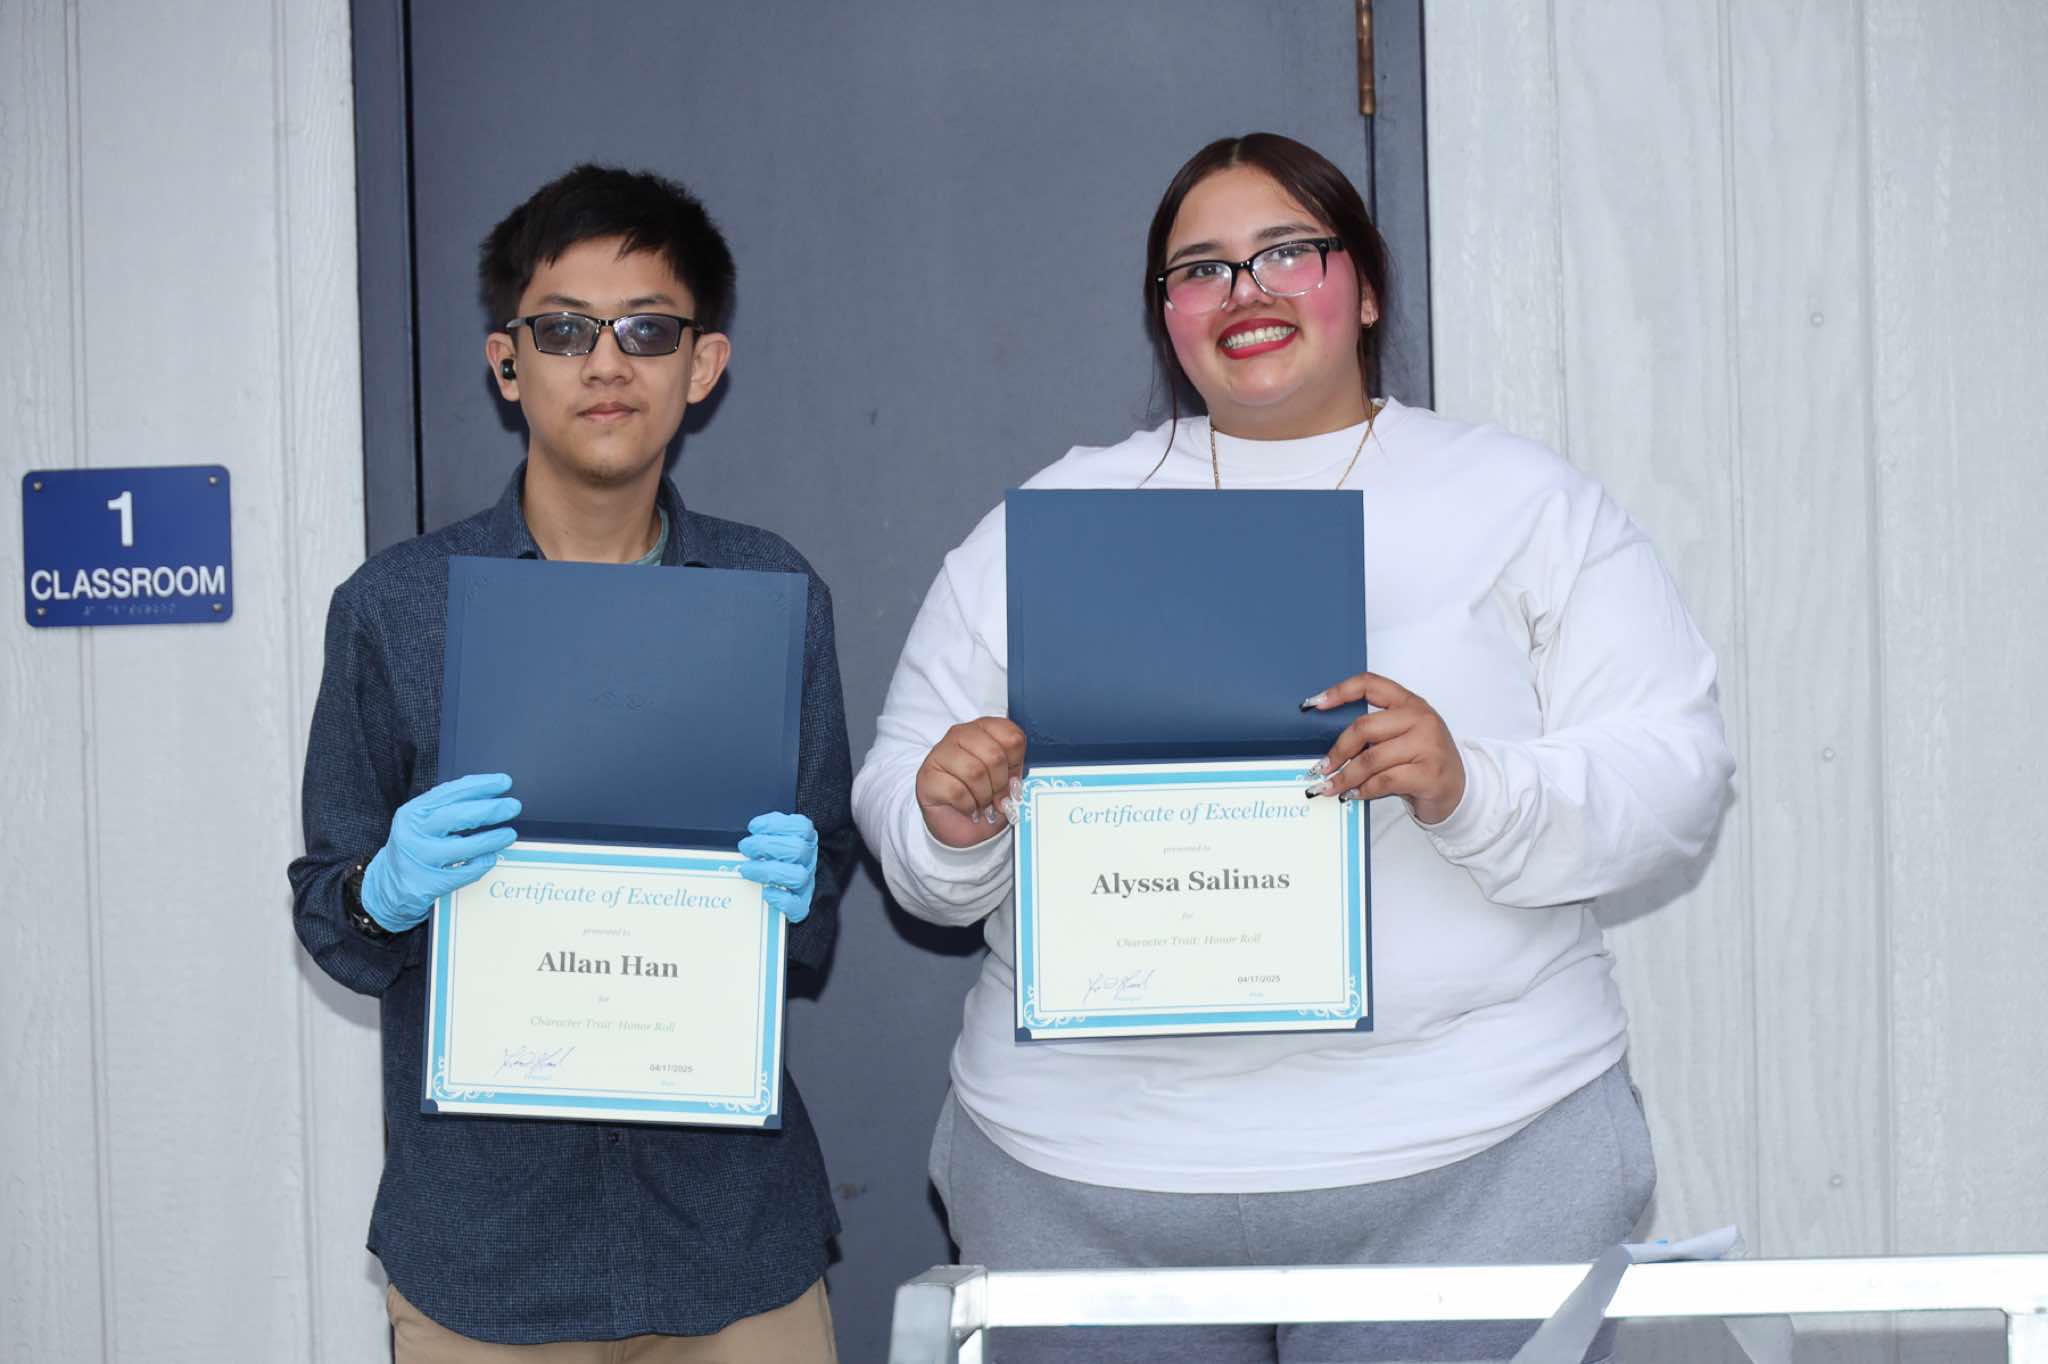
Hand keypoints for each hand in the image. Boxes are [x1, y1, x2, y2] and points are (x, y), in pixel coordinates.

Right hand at [359, 772, 520, 932]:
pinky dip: (482, 863)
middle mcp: (414, 833)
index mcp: (413, 812)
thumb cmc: (414, 846)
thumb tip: (488, 793)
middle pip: (458, 817)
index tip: (504, 782)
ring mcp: (421, 860)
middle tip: (513, 806)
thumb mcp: (421, 821)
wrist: (388, 885)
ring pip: (464, 847)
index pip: (451, 793)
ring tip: (510, 834)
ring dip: (492, 839)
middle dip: (491, 810)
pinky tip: (491, 857)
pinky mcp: (429, 884)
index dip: (481, 786)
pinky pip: (464, 872)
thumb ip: (447, 807)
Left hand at [737, 812, 818, 922]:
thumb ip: (767, 833)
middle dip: (766, 846)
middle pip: (798, 850)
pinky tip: (766, 892)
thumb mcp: (773, 840)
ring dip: (768, 871)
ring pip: (798, 876)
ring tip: (747, 869)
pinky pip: (797, 906)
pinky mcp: (800, 905)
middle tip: (745, 848)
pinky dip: (781, 899)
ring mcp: (806, 883)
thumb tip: (753, 829)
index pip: (802, 827)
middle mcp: (808, 860)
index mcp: (805, 840)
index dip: (777, 825)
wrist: (786, 889)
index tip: (754, 827)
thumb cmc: (775, 860)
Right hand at [915, 717, 1026, 847]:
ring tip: (981, 803)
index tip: (1011, 779)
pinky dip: (968, 806)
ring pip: (975, 772)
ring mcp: (940, 753)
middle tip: (996, 797)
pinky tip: (967, 807)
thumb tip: (1014, 785)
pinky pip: (956, 791)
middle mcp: (961, 735)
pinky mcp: (927, 776)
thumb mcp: (1007, 783)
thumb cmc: (984, 799)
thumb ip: (1015, 775)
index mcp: (985, 729)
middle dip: (1000, 784)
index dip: (1016, 764)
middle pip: (994, 755)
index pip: (1012, 736)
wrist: (960, 824)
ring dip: (983, 796)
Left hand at [1302, 673, 1465, 824]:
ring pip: (1371, 759)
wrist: (1460, 790)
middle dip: (1338, 751)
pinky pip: (1384, 780)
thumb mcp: (1404, 737)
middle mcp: (1421, 719)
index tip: (1313, 704)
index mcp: (1410, 703)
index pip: (1370, 684)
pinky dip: (1364, 790)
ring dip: (1346, 776)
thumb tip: (1330, 747)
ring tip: (1332, 787)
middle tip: (1322, 768)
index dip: (1339, 692)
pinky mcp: (1429, 773)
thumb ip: (1376, 733)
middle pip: (1364, 727)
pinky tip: (1355, 794)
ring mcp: (1428, 745)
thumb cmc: (1424, 762)